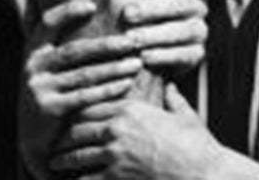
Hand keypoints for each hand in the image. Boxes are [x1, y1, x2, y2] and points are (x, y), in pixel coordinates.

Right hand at [27, 0, 144, 123]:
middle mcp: (32, 67)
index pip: (48, 23)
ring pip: (84, 75)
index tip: (92, 5)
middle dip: (106, 46)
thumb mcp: (34, 61)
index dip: (68, 12)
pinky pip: (85, 96)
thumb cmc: (43, 91)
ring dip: (113, 68)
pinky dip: (108, 90)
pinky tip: (126, 84)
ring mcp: (40, 89)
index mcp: (31, 50)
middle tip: (132, 41)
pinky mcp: (50, 110)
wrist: (33, 140)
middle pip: (74, 51)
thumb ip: (30, 28)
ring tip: (136, 63)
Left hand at [52, 86, 234, 179]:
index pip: (93, 106)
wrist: (204, 173)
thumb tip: (171, 88)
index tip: (70, 119)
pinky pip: (87, 178)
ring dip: (64, 160)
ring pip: (78, 154)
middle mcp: (117, 128)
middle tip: (55, 143)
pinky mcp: (116, 176)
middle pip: (79, 129)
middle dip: (65, 138)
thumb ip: (174, 100)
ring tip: (54, 164)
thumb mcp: (185, 117)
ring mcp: (115, 153)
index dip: (79, 113)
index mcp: (131, 109)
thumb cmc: (198, 147)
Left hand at [110, 0, 207, 75]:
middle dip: (153, 7)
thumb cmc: (133, 14)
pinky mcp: (196, 55)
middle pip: (180, 2)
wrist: (141, 52)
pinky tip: (144, 57)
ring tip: (131, 38)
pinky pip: (186, 55)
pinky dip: (165, 56)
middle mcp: (193, 5)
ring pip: (185, 30)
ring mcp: (197, 30)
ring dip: (156, 34)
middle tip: (126, 13)